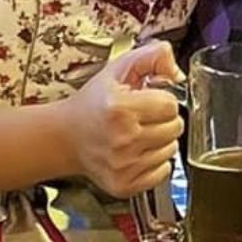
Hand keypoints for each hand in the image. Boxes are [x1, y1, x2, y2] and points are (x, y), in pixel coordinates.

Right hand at [62, 40, 184, 198]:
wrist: (66, 137)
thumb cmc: (93, 104)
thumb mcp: (118, 69)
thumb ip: (152, 57)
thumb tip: (176, 70)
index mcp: (120, 108)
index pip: (171, 105)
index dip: (163, 99)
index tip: (149, 100)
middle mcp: (122, 139)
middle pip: (175, 128)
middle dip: (164, 119)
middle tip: (144, 116)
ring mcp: (123, 166)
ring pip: (171, 150)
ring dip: (160, 140)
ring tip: (139, 133)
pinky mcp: (124, 185)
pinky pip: (163, 171)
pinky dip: (155, 161)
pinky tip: (137, 151)